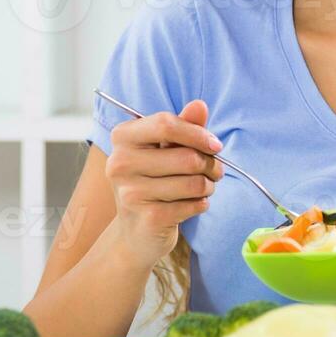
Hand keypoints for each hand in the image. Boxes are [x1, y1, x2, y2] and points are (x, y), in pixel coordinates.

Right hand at [104, 99, 223, 267]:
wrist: (137, 231)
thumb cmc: (155, 181)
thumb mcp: (167, 149)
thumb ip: (184, 126)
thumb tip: (200, 105)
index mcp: (123, 137)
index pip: (166, 123)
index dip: (198, 133)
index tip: (216, 146)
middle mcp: (120, 163)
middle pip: (187, 157)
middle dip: (210, 165)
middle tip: (215, 172)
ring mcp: (131, 192)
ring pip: (194, 182)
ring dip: (208, 186)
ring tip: (202, 188)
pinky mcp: (148, 218)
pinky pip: (193, 204)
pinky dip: (201, 204)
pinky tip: (191, 205)